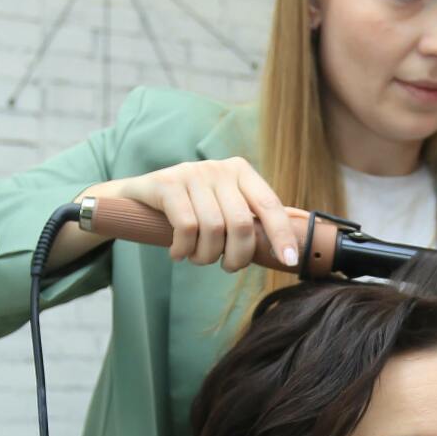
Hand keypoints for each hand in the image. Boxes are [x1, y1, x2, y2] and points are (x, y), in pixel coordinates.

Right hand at [85, 158, 304, 271]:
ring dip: (205, 256)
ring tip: (197, 258)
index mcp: (240, 171)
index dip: (282, 235)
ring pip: (213, 229)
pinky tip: (178, 253)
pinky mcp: (166, 183)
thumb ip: (254, 217)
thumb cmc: (189, 208)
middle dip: (237, 256)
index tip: (289, 261)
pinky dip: (184, 249)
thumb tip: (301, 231)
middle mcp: (218, 168)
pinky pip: (186, 227)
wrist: (135, 197)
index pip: (269, 204)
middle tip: (226, 267)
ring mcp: (191, 173)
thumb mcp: (222, 206)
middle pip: (241, 223)